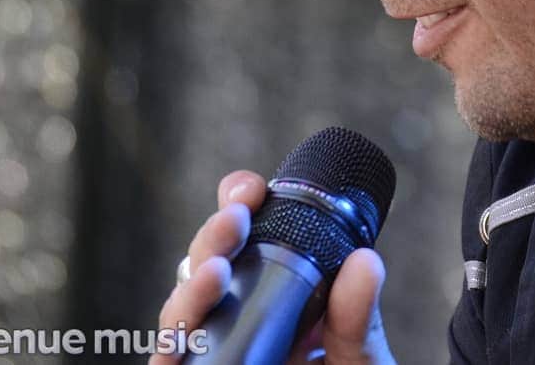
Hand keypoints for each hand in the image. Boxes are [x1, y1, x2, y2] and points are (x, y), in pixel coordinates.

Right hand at [153, 170, 395, 364]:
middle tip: (237, 217)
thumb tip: (366, 261)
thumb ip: (359, 317)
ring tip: (215, 271)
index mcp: (272, 297)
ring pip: (179, 318)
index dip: (236, 206)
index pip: (243, 240)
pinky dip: (168, 353)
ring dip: (189, 290)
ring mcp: (214, 358)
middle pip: (203, 269)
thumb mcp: (361, 355)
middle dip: (212, 238)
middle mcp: (235, 323)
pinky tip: (180, 342)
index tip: (250, 187)